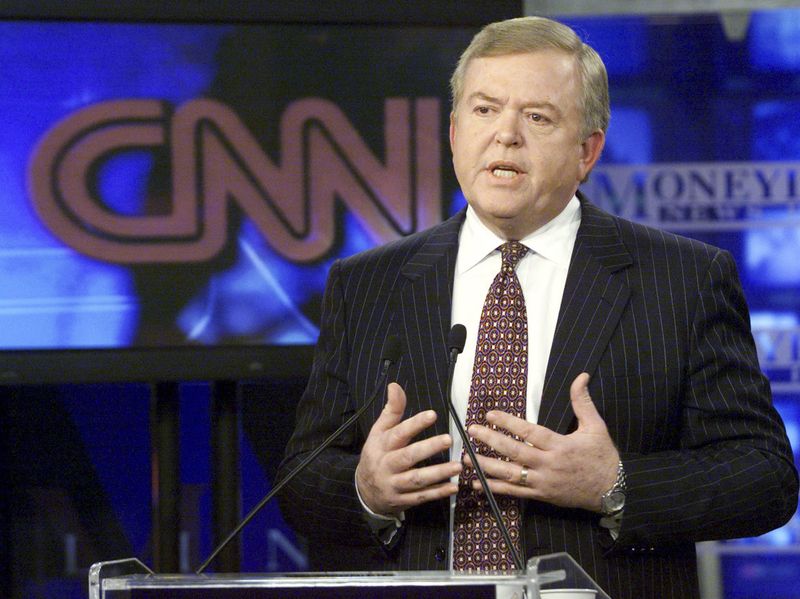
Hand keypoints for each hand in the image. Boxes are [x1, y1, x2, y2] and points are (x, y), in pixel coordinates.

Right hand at [356, 382, 461, 515]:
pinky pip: (421, 497)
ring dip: (438, 473)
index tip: (433, 414)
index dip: (415, 424)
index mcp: (382, 445)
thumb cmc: (376, 454)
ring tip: (458, 465)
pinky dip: (438, 493)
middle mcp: (387, 465)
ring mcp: (394, 485)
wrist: (363, 491)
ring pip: (417, 479)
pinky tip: (453, 486)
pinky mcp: (401, 500)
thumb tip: (395, 385)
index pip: (398, 433)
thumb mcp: (378, 432)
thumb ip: (391, 410)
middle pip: (408, 456)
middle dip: (429, 448)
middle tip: (449, 439)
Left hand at [465, 373, 618, 511]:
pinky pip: (515, 493)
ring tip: (467, 458)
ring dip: (487, 467)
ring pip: (511, 475)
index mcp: (561, 446)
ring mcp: (543, 483)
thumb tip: (580, 376)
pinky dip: (496, 489)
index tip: (490, 414)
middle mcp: (549, 465)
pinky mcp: (541, 496)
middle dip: (491, 442)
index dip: (509, 423)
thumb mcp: (596, 427)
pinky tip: (478, 484)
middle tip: (472, 432)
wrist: (613, 491)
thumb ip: (583, 402)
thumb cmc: (603, 457)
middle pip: (515, 453)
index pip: (530, 433)